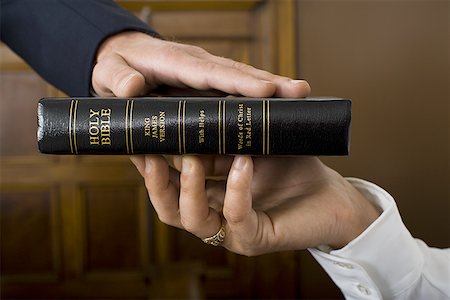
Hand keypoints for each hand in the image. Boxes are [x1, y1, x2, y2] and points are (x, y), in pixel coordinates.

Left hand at [92, 31, 309, 96]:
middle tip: (301, 91)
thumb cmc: (114, 69)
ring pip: (241, 79)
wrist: (119, 61)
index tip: (266, 91)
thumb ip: (117, 77)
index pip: (210, 73)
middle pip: (236, 73)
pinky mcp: (206, 83)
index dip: (238, 82)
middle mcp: (196, 64)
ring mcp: (204, 72)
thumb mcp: (107, 74)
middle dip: (268, 83)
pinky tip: (276, 103)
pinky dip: (256, 94)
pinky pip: (234, 87)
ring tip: (300, 95)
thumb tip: (131, 87)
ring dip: (271, 87)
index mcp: (174, 63)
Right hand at [130, 155, 380, 254]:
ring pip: (192, 220)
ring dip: (188, 187)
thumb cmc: (290, 165)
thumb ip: (223, 134)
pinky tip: (242, 163)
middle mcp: (212, 214)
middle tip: (150, 151)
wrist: (329, 193)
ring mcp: (230, 230)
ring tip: (193, 158)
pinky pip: (236, 216)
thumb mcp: (248, 143)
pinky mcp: (254, 239)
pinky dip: (236, 188)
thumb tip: (193, 106)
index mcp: (206, 193)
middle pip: (168, 208)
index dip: (149, 163)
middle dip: (155, 181)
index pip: (167, 183)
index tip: (138, 138)